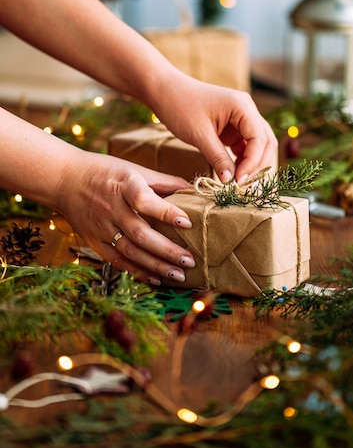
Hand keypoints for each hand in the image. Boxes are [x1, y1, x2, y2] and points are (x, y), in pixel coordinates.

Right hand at [56, 152, 195, 284]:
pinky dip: (136, 272)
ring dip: (156, 265)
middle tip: (190, 260)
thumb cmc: (106, 171)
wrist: (64, 179)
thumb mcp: (134, 169)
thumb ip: (163, 182)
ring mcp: (101, 227)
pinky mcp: (94, 241)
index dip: (166, 212)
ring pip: (130, 251)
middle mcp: (111, 208)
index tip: (187, 222)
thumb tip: (193, 190)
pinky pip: (116, 261)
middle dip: (167, 250)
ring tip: (179, 275)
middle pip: (140, 234)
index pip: (145, 201)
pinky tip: (156, 279)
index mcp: (124, 185)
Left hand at [152, 73, 277, 182]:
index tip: (238, 181)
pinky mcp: (234, 127)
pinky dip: (244, 161)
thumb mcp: (199, 135)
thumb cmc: (180, 106)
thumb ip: (217, 157)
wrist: (165, 91)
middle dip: (258, 166)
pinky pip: (246, 146)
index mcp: (242, 107)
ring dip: (253, 165)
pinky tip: (234, 174)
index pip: (259, 139)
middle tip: (245, 187)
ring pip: (259, 145)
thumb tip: (230, 181)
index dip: (252, 163)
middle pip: (266, 142)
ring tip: (241, 184)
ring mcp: (242, 119)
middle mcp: (247, 111)